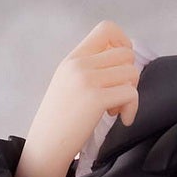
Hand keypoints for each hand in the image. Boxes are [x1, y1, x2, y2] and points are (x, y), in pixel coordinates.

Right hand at [19, 21, 139, 176]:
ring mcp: (86, 80)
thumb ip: (90, 68)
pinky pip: (131, 93)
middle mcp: (79, 64)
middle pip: (126, 53)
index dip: (123, 42)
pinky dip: (132, 108)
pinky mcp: (95, 99)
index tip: (121, 65)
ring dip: (130, 93)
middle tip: (117, 95)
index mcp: (73, 58)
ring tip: (114, 109)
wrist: (45, 146)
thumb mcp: (68, 83)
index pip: (107, 29)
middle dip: (130, 75)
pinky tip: (122, 119)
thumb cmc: (59, 120)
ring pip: (132, 72)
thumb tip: (124, 58)